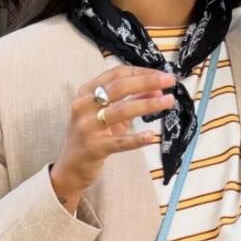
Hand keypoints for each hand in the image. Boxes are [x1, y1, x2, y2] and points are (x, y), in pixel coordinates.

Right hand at [49, 66, 177, 212]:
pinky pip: (119, 142)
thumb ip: (130, 101)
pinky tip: (151, 136)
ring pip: (121, 110)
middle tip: (169, 81)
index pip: (116, 74)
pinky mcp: (93, 148)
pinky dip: (136, 139)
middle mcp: (83, 105)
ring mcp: (87, 126)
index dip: (141, 72)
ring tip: (169, 101)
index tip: (162, 74)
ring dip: (148, 104)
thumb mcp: (108, 115)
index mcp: (86, 92)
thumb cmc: (92, 137)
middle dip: (147, 81)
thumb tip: (158, 91)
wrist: (70, 168)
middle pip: (119, 87)